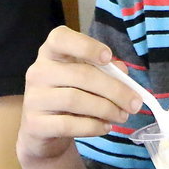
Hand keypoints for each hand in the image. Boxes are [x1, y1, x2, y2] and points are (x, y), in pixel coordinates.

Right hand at [17, 26, 143, 161]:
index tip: (108, 57)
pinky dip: (93, 126)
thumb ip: (106, 71)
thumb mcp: (87, 78)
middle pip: (80, 74)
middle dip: (114, 89)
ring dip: (106, 109)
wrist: (43, 130)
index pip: (60, 38)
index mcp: (51, 53)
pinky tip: (105, 127)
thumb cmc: (70, 94)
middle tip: (134, 104)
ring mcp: (34, 98)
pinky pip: (68, 124)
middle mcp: (38, 71)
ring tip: (122, 116)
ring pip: (75, 100)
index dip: (86, 46)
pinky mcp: (35, 124)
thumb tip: (124, 74)